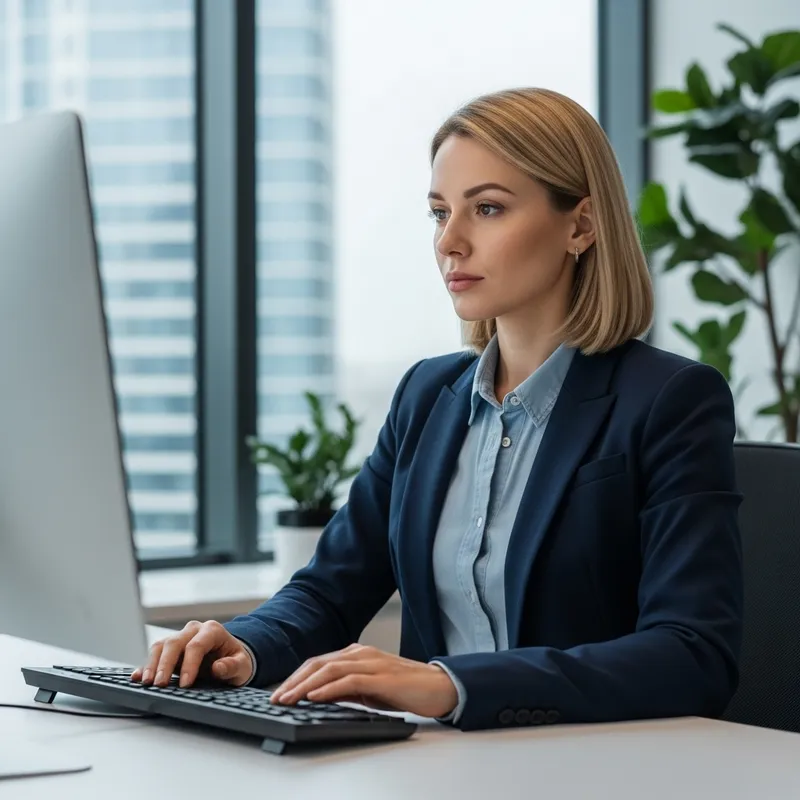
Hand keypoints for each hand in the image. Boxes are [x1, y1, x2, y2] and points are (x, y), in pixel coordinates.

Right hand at [131, 620, 253, 687]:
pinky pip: (155, 653)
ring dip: (152, 664)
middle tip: (161, 684)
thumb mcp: (243, 666)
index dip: (189, 664)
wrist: (231, 658)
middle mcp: (194, 630)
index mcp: (212, 630)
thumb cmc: (237, 661)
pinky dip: (145, 665)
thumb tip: (218, 667)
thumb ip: (232, 666)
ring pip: (161, 646)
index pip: (196, 645)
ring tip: (147, 683)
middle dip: (165, 664)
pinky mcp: (170, 650)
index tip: (185, 684)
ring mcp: (180, 638)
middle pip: (174, 643)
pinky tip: (138, 676)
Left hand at [269, 644, 457, 717]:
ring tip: (288, 699)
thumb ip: (345, 689)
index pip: (318, 663)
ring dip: (305, 685)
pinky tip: (315, 696)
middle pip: (318, 663)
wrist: (439, 687)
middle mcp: (361, 653)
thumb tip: (317, 696)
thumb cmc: (405, 689)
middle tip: (275, 698)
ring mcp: (372, 662)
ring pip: (330, 669)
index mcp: (357, 654)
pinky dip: (329, 688)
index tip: (279, 693)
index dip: (296, 677)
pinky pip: (350, 680)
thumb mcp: (369, 690)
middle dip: (294, 681)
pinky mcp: (382, 676)